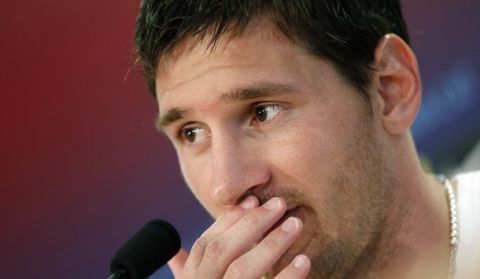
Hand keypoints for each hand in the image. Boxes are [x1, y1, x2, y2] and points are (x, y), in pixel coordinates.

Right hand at [168, 196, 310, 277]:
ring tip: (295, 225)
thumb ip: (184, 274)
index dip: (228, 221)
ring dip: (271, 244)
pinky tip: (304, 262)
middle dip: (251, 224)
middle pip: (221, 252)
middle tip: (279, 204)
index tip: (251, 201)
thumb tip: (173, 254)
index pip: (204, 246)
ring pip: (242, 271)